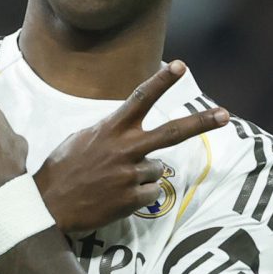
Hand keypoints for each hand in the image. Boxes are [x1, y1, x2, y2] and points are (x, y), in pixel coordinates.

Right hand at [34, 61, 228, 232]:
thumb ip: (110, 132)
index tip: (180, 66)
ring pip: (157, 169)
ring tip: (116, 181)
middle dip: (201, 122)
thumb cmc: (62, 170)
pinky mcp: (132, 199)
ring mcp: (131, 175)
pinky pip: (152, 193)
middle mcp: (125, 148)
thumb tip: (132, 131)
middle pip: (172, 132)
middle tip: (225, 115)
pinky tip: (117, 197)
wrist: (47, 207)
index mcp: (111, 129)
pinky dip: (140, 195)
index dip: (162, 81)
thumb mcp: (81, 139)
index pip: (141, 98)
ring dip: (144, 174)